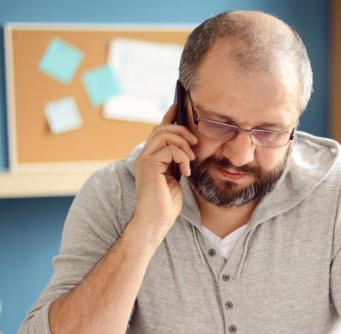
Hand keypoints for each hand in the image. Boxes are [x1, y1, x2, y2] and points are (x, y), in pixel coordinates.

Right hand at [131, 104, 197, 236]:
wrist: (156, 222)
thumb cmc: (166, 204)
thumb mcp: (176, 177)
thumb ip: (177, 161)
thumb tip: (188, 147)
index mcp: (151, 157)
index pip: (159, 130)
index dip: (169, 115)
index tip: (180, 104)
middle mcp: (145, 155)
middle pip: (162, 128)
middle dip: (182, 130)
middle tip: (195, 143)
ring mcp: (144, 159)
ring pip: (164, 133)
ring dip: (183, 143)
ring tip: (190, 159)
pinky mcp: (148, 165)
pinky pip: (169, 148)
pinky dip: (181, 157)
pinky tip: (185, 171)